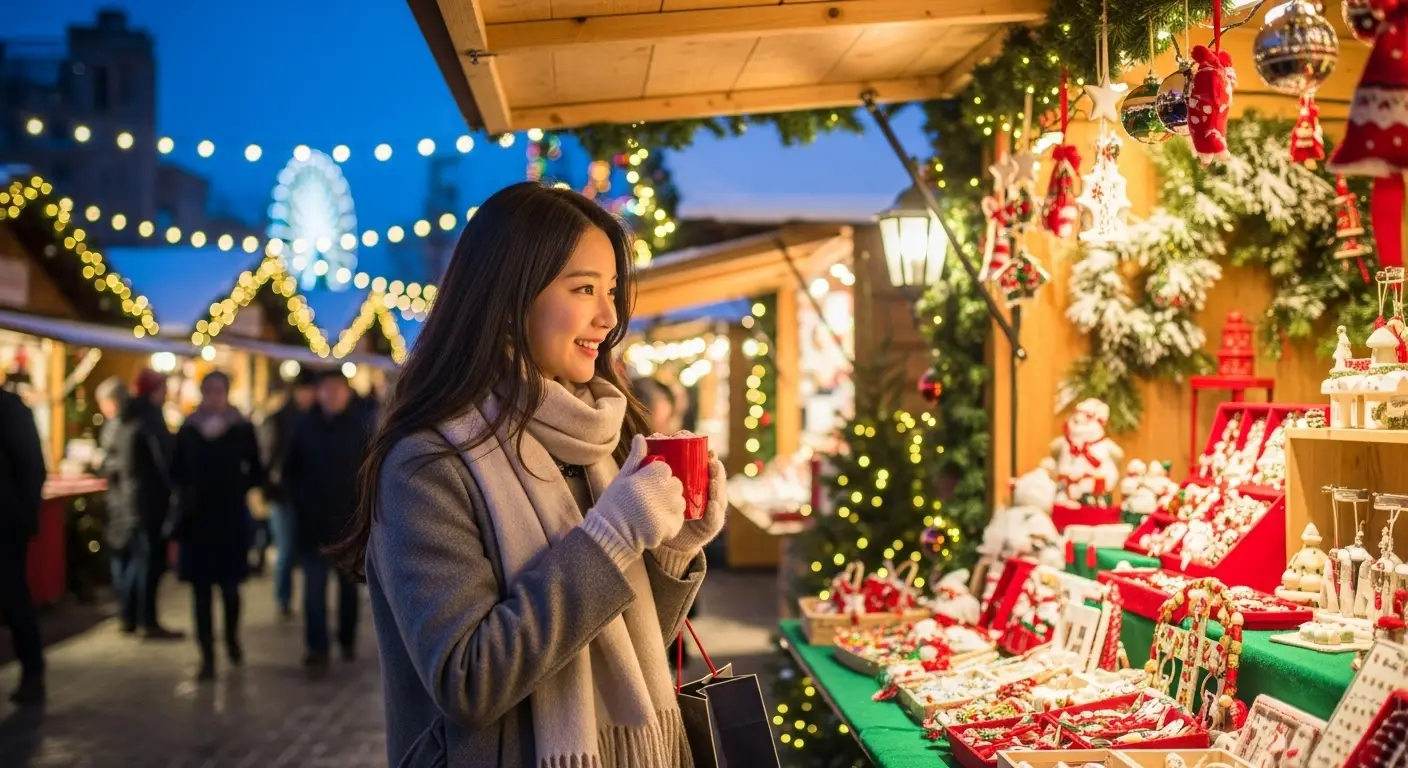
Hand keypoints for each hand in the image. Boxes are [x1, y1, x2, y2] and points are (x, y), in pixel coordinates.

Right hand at [581, 436, 685, 562]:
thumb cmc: (613, 503)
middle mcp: (666, 490)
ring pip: (679, 503)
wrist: (610, 533)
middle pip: (676, 485)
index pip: (666, 470)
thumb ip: (636, 457)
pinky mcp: (673, 526)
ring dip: (670, 506)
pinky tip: (654, 524)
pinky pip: (678, 520)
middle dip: (666, 490)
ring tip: (651, 513)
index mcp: (655, 474)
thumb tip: (640, 436)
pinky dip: (670, 522)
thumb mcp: (622, 477)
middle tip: (649, 499)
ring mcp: (671, 509)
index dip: (656, 477)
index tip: (645, 485)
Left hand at [658, 452, 726, 556]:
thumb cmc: (658, 507)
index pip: (704, 463)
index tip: (705, 447)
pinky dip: (714, 512)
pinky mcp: (710, 526)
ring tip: (712, 480)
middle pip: (715, 477)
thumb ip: (649, 463)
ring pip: (718, 495)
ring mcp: (710, 509)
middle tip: (711, 460)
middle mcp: (706, 492)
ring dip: (718, 486)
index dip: (706, 454)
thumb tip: (641, 438)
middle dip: (715, 468)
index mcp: (696, 480)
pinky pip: (714, 519)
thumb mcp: (655, 484)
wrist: (663, 538)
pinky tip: (711, 506)